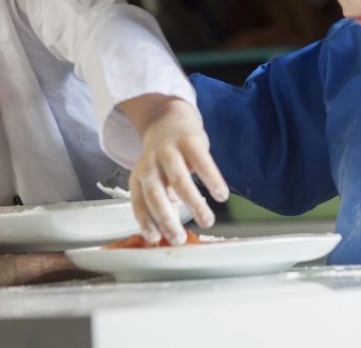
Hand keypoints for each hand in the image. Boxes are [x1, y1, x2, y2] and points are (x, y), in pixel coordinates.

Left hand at [120, 95, 228, 245]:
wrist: (169, 120)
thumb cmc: (164, 160)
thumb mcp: (156, 180)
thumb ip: (162, 204)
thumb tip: (168, 233)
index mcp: (139, 178)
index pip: (139, 204)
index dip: (147, 223)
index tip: (157, 240)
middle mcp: (150, 164)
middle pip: (156, 194)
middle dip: (167, 219)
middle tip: (180, 239)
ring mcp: (168, 151)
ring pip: (179, 180)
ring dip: (193, 203)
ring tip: (207, 221)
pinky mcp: (189, 141)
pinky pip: (202, 162)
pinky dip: (212, 180)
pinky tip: (221, 195)